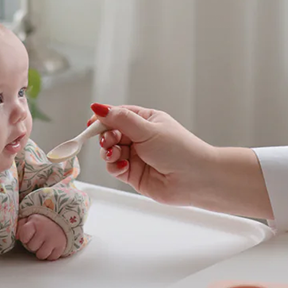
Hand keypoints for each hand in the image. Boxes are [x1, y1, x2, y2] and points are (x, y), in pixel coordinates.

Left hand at [17, 215, 66, 260]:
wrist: (61, 221)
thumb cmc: (41, 222)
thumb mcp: (29, 219)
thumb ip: (20, 226)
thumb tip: (17, 237)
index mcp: (35, 223)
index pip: (24, 237)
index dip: (25, 238)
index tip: (28, 235)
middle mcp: (45, 231)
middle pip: (31, 248)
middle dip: (33, 245)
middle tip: (37, 239)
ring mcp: (54, 239)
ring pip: (41, 255)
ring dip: (41, 252)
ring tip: (43, 244)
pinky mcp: (61, 246)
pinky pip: (51, 258)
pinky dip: (50, 254)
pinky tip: (50, 247)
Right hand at [90, 103, 271, 218]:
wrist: (197, 179)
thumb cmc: (180, 150)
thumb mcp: (148, 129)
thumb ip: (120, 120)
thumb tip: (98, 107)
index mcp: (145, 121)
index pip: (117, 115)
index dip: (103, 118)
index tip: (91, 122)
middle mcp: (140, 138)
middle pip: (110, 133)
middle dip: (105, 137)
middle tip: (109, 141)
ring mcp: (136, 156)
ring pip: (109, 152)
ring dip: (108, 153)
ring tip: (116, 154)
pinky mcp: (133, 174)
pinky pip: (114, 168)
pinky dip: (115, 167)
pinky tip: (123, 167)